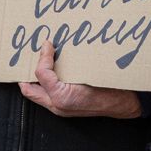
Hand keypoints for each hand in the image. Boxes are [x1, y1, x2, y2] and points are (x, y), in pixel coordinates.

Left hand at [18, 41, 141, 118]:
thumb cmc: (110, 89)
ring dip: (34, 77)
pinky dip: (45, 81)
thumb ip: (66, 62)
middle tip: (26, 56)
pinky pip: (47, 93)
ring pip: (35, 91)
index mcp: (61, 98)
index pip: (40, 73)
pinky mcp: (64, 105)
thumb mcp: (87, 72)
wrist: (125, 103)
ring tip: (36, 61)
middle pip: (28, 88)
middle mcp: (57, 105)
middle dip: (25, 72)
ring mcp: (60, 107)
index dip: (43, 56)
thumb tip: (48, 45)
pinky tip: (50, 69)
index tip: (48, 43)